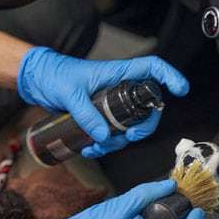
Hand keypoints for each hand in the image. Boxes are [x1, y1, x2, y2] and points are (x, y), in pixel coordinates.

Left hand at [17, 47, 189, 156]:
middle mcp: (118, 88)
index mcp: (117, 73)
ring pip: (129, 126)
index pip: (152, 69)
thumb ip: (86, 114)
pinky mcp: (100, 115)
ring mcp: (110, 103)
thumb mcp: (70, 94)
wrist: (38, 81)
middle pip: (147, 107)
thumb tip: (103, 135)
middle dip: (143, 127)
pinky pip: (112, 134)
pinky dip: (104, 145)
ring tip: (97, 147)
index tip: (180, 90)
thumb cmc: (54, 75)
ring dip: (118, 142)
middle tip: (129, 137)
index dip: (169, 77)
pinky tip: (90, 149)